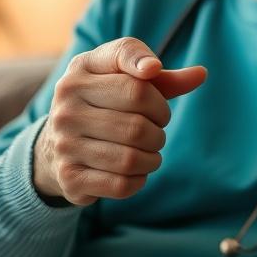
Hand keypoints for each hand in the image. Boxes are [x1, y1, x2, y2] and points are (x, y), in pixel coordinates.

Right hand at [32, 37, 206, 205]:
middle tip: (156, 128)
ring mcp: (64, 144)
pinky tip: (136, 169)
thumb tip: (201, 74)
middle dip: (158, 129)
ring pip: (130, 158)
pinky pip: (122, 184)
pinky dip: (140, 178)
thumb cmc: (104, 101)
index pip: (134, 82)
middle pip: (137, 124)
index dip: (156, 90)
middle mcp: (66, 107)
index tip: (156, 87)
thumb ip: (162, 77)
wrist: (56, 144)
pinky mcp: (69, 177)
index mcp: (80, 72)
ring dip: (152, 157)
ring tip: (150, 150)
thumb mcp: (125, 79)